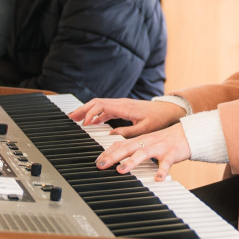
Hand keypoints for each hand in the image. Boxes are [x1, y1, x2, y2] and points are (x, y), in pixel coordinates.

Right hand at [68, 98, 185, 137]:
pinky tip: (91, 122)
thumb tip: (111, 135)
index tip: (84, 123)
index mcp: (125, 107)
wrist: (168, 110)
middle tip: (70, 117)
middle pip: (97, 102)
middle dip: (83, 109)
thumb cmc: (159, 119)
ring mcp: (121, 105)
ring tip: (75, 119)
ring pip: (100, 105)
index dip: (90, 113)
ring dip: (87, 111)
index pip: (102, 105)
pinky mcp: (123, 108)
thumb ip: (128, 132)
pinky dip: (96, 114)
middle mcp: (121, 103)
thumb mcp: (145, 128)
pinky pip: (106, 109)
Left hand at [95, 123, 190, 180]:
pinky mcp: (172, 154)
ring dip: (132, 161)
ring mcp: (159, 147)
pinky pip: (166, 163)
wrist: (188, 133)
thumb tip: (116, 152)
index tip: (97, 161)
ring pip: (143, 153)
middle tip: (101, 165)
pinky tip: (158, 179)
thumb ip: (134, 146)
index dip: (108, 152)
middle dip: (113, 156)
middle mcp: (148, 142)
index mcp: (141, 140)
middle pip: (128, 148)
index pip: (121, 144)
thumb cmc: (166, 140)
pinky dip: (162, 171)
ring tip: (122, 169)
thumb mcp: (148, 141)